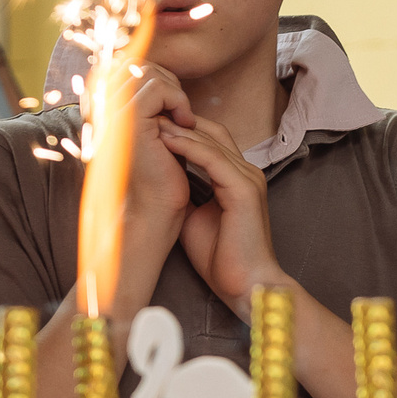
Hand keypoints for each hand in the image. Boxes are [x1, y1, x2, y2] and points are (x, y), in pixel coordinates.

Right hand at [107, 59, 195, 230]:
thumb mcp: (157, 131)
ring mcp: (111, 111)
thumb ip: (152, 103)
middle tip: (182, 113)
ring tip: (185, 121)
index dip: (158, 77)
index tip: (175, 107)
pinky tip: (185, 125)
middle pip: (138, 63)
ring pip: (149, 72)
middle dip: (169, 82)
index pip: (128, 64)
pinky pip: (158, 88)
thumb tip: (162, 73)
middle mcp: (100, 106)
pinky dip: (179, 101)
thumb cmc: (159, 175)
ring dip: (176, 93)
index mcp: (102, 108)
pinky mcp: (127, 119)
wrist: (155, 210)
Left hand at [159, 117, 283, 316]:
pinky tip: (166, 139)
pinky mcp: (244, 190)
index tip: (150, 125)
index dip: (181, 129)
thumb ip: (186, 192)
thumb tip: (162, 179)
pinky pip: (213, 159)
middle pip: (212, 132)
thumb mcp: (195, 216)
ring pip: (212, 141)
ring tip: (151, 120)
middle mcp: (246, 172)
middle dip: (179, 121)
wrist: (245, 284)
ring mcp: (248, 179)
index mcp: (237, 178)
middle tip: (148, 113)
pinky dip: (188, 147)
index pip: (210, 140)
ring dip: (179, 129)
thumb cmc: (222, 257)